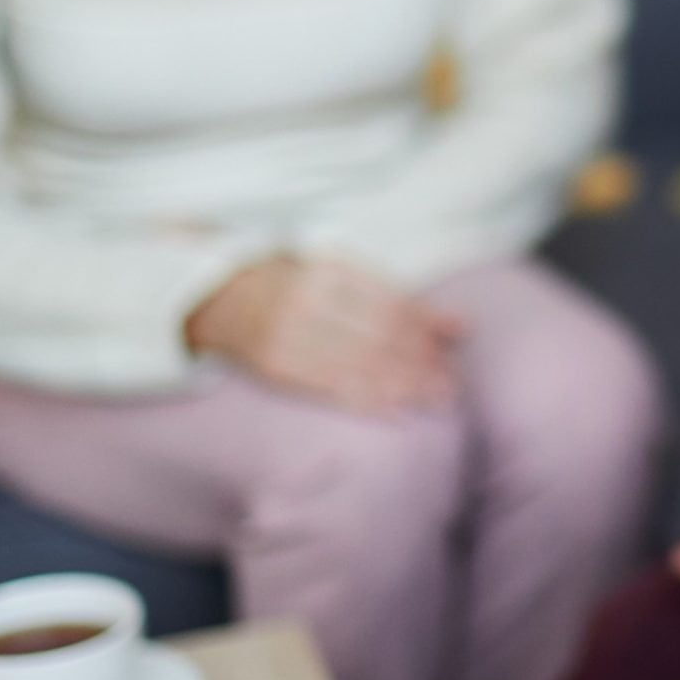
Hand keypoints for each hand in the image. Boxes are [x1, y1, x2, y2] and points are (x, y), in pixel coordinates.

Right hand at [185, 257, 462, 414]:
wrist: (219, 297)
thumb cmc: (295, 283)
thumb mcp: (343, 275)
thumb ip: (399, 298)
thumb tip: (459, 326)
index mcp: (328, 269)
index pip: (391, 303)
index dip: (425, 327)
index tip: (454, 346)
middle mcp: (308, 301)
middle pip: (379, 336)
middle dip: (421, 362)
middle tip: (451, 383)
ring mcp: (289, 336)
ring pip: (360, 364)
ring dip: (403, 385)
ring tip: (435, 400)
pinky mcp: (276, 367)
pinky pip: (331, 387)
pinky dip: (368, 400)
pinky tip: (397, 410)